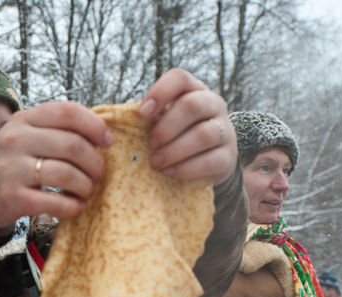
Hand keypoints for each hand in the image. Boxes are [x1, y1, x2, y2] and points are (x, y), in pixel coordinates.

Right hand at [0, 101, 112, 229]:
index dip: (95, 126)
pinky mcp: (13, 198)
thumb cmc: (10, 162)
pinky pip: (55, 202)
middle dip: (95, 162)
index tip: (107, 142)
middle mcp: (15, 140)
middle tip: (99, 173)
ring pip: (66, 174)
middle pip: (72, 145)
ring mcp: (12, 169)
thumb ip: (55, 128)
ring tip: (87, 190)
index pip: (68, 112)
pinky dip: (72, 207)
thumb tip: (101, 134)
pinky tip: (75, 207)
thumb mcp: (24, 135)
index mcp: (24, 119)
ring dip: (86, 186)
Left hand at [140, 68, 236, 185]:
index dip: (161, 92)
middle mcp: (214, 105)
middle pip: (193, 105)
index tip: (143, 113)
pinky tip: (170, 172)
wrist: (208, 162)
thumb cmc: (176, 137)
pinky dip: (186, 168)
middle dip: (167, 126)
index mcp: (194, 90)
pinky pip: (211, 160)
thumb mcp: (164, 121)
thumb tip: (112, 120)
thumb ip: (149, 118)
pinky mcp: (228, 157)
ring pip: (204, 134)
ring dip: (175, 150)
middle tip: (150, 142)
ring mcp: (225, 130)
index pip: (180, 78)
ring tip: (156, 162)